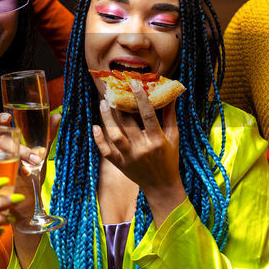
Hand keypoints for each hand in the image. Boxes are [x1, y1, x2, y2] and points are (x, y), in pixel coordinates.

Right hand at [0, 110, 60, 237]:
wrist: (24, 205)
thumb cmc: (29, 176)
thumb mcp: (40, 154)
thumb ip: (46, 134)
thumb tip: (57, 115)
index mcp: (2, 142)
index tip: (7, 117)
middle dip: (19, 149)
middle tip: (35, 159)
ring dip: (13, 163)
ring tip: (27, 172)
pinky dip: (3, 177)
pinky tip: (15, 181)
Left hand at [92, 80, 184, 216]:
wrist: (162, 186)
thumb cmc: (169, 158)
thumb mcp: (173, 137)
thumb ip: (170, 115)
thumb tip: (171, 94)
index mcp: (157, 140)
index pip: (147, 115)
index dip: (140, 98)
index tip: (133, 83)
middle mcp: (142, 148)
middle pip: (127, 122)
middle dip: (119, 104)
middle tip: (113, 89)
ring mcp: (129, 157)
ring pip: (115, 135)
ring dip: (107, 118)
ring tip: (103, 102)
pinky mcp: (120, 164)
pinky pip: (106, 151)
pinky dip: (99, 140)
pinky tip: (95, 126)